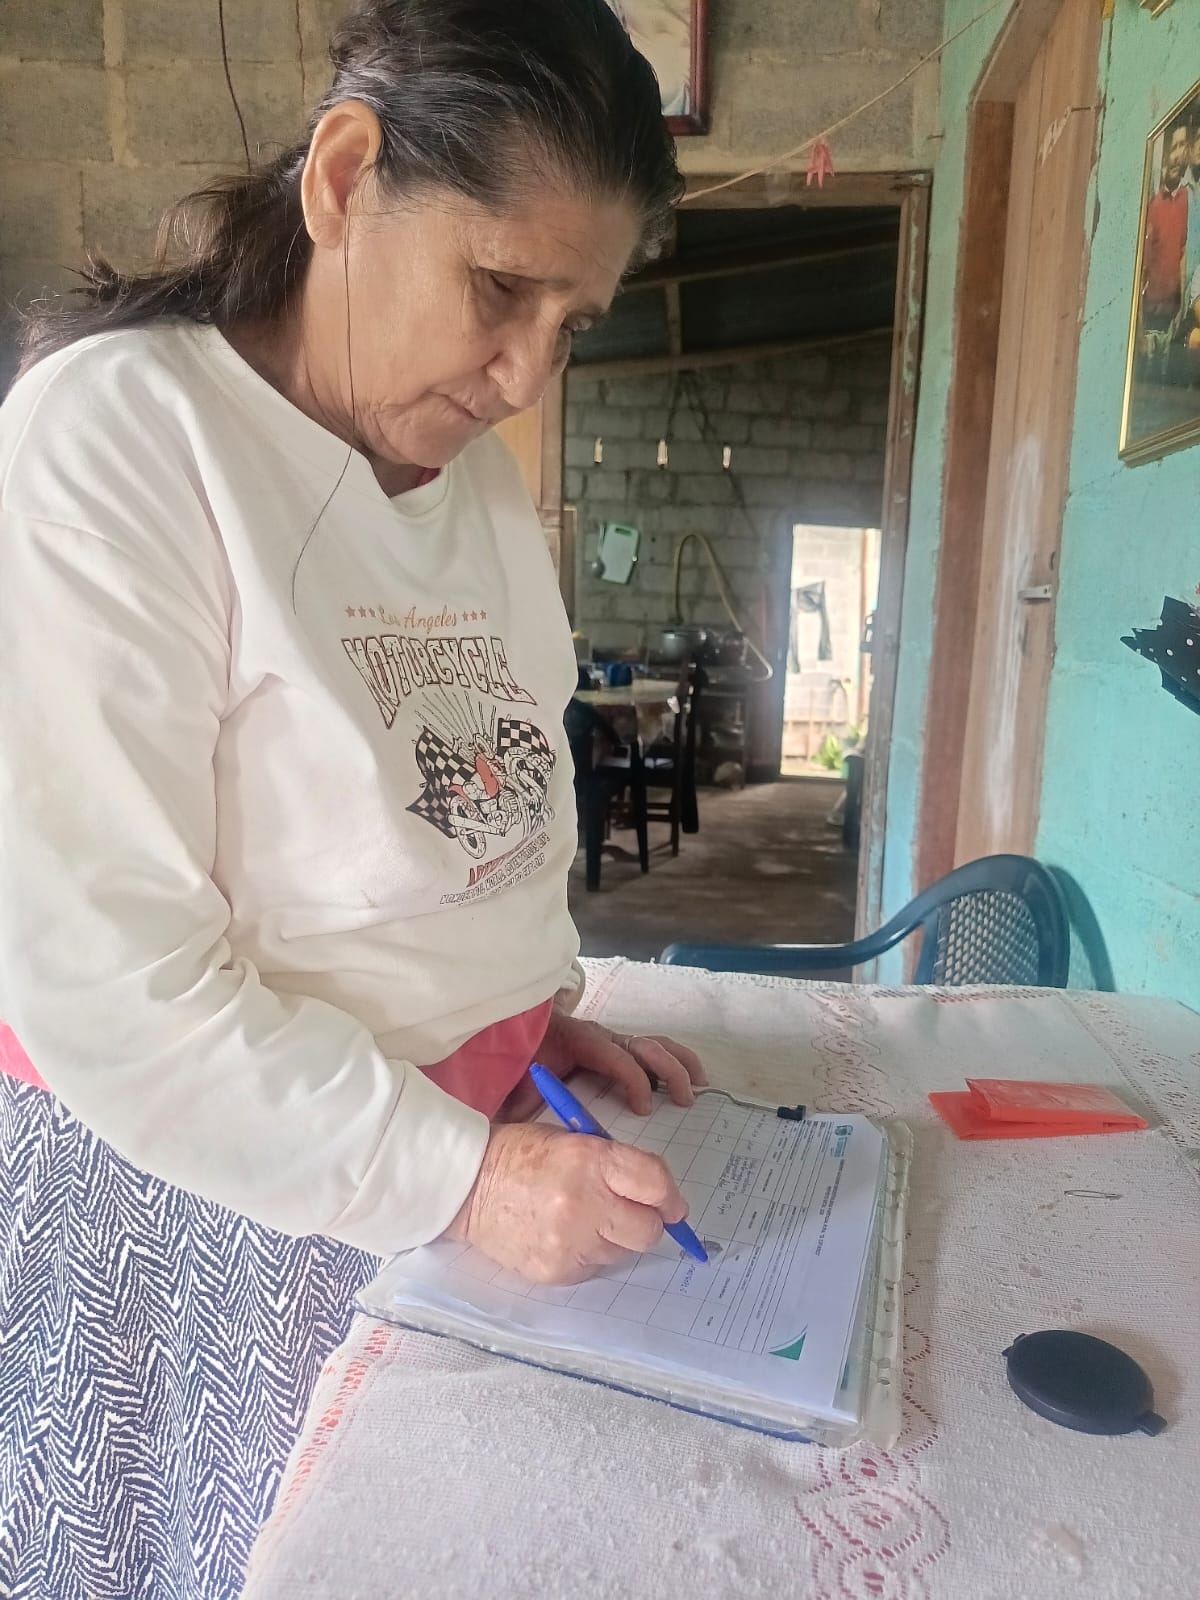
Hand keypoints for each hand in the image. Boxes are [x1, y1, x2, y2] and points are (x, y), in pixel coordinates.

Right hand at [443, 1121, 688, 1283]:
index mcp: (590, 1160)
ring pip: (622, 1253)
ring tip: (583, 1219)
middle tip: (632, 1214)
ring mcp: (569, 1243)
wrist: (467, 1185)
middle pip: (648, 1230)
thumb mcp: (574, 1140)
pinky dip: (589, 1254)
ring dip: (614, 1238)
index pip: (654, 1185)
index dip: (670, 1197)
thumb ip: (616, 1165)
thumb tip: (659, 1196)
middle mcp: (584, 1204)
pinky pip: (594, 1269)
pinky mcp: (557, 1272)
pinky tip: (564, 1236)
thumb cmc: (522, 1155)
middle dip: (648, 1223)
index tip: (671, 1204)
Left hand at [495, 1010, 707, 1122]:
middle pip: (642, 1046)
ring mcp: (612, 1041)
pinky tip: (693, 1081)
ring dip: (679, 1064)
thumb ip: (520, 1103)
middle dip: (668, 1070)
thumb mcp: (513, 1086)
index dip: (633, 1080)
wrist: (510, 1035)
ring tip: (697, 1091)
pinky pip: (653, 1050)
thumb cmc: (515, 1064)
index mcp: (576, 1041)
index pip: (614, 1056)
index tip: (644, 1108)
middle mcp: (600, 1037)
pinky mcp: (618, 1048)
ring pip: (654, 1044)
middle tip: (683, 1101)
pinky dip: (676, 1061)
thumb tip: (526, 1129)